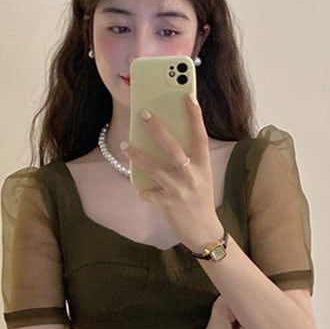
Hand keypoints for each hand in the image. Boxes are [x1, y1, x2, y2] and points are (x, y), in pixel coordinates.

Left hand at [121, 96, 223, 250]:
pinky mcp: (167, 205)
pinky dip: (143, 190)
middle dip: (157, 129)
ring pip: (154, 169)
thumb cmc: (200, 199)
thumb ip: (188, 160)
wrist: (203, 232)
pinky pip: (148, 192)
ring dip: (138, 156)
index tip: (188, 96)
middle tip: (144, 113)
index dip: (195, 116)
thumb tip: (163, 140)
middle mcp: (193, 176)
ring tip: (126, 145)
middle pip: (173, 147)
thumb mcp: (201, 177)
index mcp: (203, 166)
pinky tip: (142, 190)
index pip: (200, 136)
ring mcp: (179, 191)